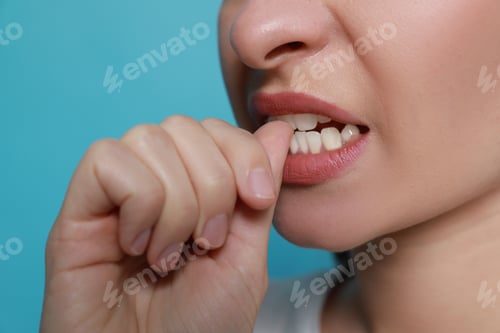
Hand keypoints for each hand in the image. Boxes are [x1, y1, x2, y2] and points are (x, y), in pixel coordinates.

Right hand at [40, 117, 291, 332]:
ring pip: (148, 138)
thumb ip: (260, 190)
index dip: (243, 152)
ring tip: (169, 254)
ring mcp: (115, 193)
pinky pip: (107, 161)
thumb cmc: (200, 325)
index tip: (257, 199)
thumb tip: (278, 128)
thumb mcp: (246, 255)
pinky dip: (138, 203)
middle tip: (206, 242)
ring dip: (175, 202)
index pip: (216, 128)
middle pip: (183, 127)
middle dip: (211, 185)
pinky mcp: (79, 209)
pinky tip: (136, 245)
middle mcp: (153, 181)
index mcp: (193, 188)